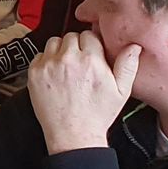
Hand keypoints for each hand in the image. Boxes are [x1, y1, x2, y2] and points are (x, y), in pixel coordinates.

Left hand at [29, 30, 138, 154]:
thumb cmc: (98, 114)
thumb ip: (128, 65)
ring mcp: (48, 65)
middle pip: (70, 36)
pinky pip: (39, 55)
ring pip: (53, 42)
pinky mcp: (34, 72)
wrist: (73, 133)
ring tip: (67, 67)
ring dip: (60, 51)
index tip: (92, 54)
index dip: (92, 44)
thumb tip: (133, 46)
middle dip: (76, 46)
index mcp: (91, 60)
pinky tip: (55, 75)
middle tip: (80, 62)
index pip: (89, 35)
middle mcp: (68, 59)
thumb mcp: (122, 91)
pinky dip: (46, 61)